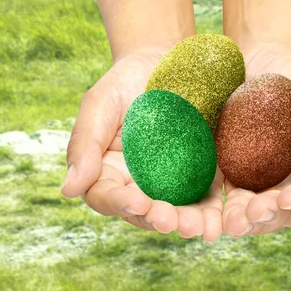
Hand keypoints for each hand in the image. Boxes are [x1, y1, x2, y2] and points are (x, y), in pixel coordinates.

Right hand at [61, 49, 224, 241]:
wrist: (168, 63)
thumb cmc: (126, 81)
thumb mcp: (100, 104)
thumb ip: (85, 144)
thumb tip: (68, 190)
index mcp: (108, 171)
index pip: (108, 196)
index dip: (121, 203)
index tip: (139, 201)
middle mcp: (138, 184)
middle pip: (145, 212)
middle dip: (159, 219)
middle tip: (172, 220)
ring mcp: (171, 183)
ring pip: (177, 212)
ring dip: (188, 223)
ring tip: (202, 227)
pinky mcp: (201, 176)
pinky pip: (207, 200)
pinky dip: (214, 212)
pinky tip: (223, 220)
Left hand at [223, 44, 290, 236]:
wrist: (252, 60)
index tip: (287, 198)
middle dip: (274, 216)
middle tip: (253, 213)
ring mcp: (272, 183)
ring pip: (265, 214)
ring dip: (249, 221)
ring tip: (231, 224)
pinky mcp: (242, 179)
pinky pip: (235, 202)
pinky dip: (226, 212)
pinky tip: (214, 217)